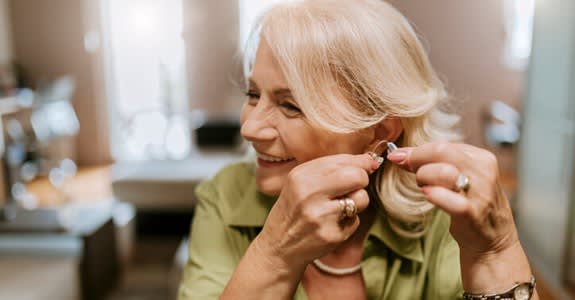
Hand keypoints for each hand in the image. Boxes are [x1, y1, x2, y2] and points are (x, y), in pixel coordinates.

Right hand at [255, 153, 378, 270]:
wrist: (279, 245)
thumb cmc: (294, 208)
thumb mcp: (302, 181)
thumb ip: (332, 168)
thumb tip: (371, 160)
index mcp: (301, 176)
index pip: (344, 160)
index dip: (360, 164)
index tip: (364, 168)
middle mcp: (309, 193)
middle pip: (357, 176)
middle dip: (362, 181)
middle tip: (351, 188)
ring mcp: (320, 216)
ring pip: (362, 198)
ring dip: (356, 203)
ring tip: (338, 208)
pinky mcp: (331, 235)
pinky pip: (356, 221)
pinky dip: (348, 222)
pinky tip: (331, 225)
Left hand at [387, 142, 518, 257]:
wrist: (493, 240)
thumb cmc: (469, 205)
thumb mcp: (457, 177)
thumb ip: (433, 163)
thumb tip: (399, 154)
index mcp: (481, 158)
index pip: (443, 145)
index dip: (417, 150)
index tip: (399, 156)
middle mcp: (484, 172)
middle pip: (441, 151)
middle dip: (416, 159)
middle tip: (405, 168)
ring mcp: (480, 192)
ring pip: (442, 171)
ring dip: (423, 177)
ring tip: (424, 187)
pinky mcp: (473, 213)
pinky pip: (448, 199)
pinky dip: (434, 195)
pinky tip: (428, 195)